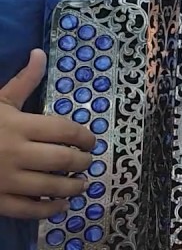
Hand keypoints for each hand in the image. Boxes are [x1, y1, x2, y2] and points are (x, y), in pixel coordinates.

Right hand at [0, 50, 95, 219]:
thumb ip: (23, 81)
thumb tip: (39, 53)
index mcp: (19, 126)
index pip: (65, 131)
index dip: (85, 136)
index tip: (91, 140)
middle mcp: (16, 153)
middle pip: (63, 159)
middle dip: (82, 161)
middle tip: (88, 162)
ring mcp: (6, 180)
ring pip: (50, 186)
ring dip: (72, 187)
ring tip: (81, 184)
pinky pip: (28, 210)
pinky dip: (49, 210)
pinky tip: (60, 206)